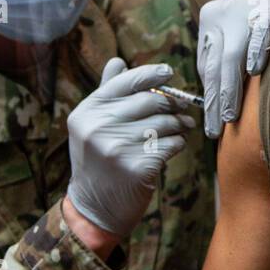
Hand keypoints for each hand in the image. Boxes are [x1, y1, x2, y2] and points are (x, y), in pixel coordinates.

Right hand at [65, 58, 195, 236]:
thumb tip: (117, 61)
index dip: (151, 74)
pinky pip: (170, 145)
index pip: (124, 82)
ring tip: (183, 127)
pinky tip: (175, 145)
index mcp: (87, 112)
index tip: (169, 73)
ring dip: (179, 124)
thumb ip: (106, 93)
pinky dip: (178, 143)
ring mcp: (116, 148)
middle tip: (183, 108)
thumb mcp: (92, 126)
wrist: (95, 208)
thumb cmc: (98, 162)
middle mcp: (98, 127)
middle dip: (172, 103)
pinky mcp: (136, 167)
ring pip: (164, 123)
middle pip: (149, 101)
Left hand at [196, 0, 269, 138]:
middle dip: (214, 100)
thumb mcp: (242, 34)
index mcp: (211, 19)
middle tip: (214, 129)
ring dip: (230, 89)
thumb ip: (228, 59)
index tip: (210, 118)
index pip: (205, 64)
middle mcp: (223, 13)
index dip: (208, 94)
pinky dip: (257, 52)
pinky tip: (255, 72)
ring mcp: (247, 8)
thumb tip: (216, 99)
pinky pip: (260, 32)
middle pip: (214, 64)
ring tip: (230, 116)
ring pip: (232, 55)